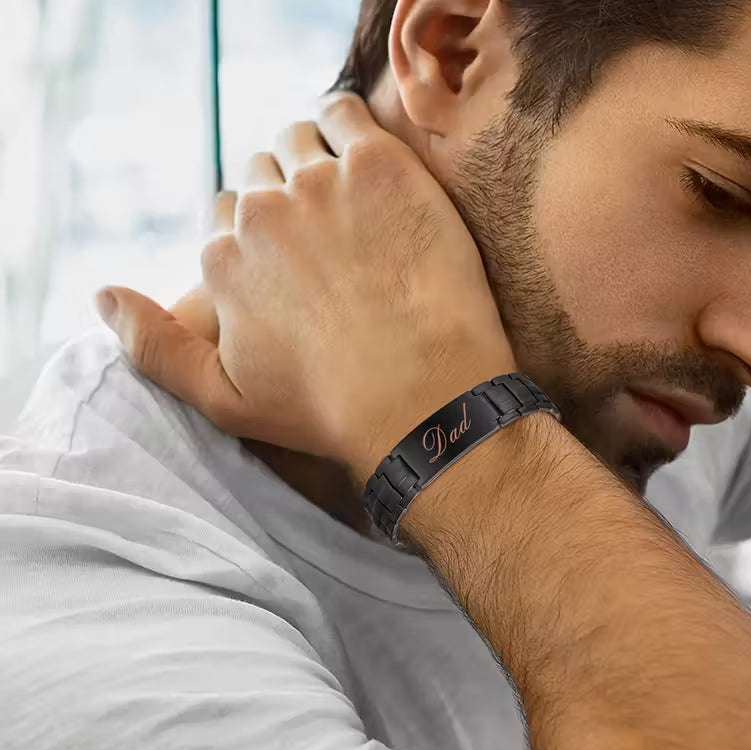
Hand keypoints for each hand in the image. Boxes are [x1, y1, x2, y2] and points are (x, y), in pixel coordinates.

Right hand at [96, 92, 516, 481]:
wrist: (421, 398)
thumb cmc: (327, 409)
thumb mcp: (224, 400)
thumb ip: (154, 348)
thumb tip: (102, 297)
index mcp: (224, 259)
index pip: (225, 218)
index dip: (256, 234)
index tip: (290, 257)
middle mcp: (261, 213)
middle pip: (258, 176)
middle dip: (280, 195)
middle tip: (324, 230)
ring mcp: (319, 184)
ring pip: (296, 140)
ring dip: (309, 156)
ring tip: (344, 193)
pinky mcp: (379, 167)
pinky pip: (343, 112)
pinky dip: (342, 122)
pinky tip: (361, 155)